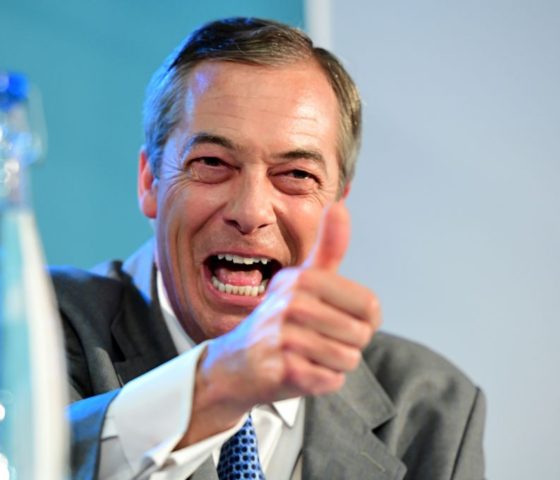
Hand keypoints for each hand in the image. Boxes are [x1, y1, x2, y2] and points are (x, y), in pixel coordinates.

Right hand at [178, 203, 381, 445]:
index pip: (370, 306)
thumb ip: (327, 247)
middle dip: (346, 345)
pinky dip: (320, 381)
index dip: (363, 321)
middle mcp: (291, 303)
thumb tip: (339, 204)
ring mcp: (284, 337)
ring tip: (306, 355)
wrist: (234, 364)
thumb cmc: (278, 321)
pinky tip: (298, 371)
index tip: (337, 319)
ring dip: (333, 364)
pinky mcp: (282, 369)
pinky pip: (331, 380)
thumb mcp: (301, 281)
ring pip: (347, 359)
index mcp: (301, 279)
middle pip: (361, 335)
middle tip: (315, 340)